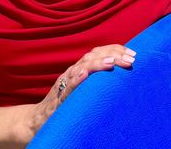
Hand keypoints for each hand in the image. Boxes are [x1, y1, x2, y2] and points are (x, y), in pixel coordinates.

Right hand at [21, 44, 135, 141]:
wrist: (37, 120)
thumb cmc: (65, 104)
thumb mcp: (84, 89)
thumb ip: (97, 80)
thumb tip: (121, 75)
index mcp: (81, 68)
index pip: (99, 52)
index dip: (116, 50)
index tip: (133, 54)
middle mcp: (73, 71)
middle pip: (93, 56)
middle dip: (113, 55)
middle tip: (131, 59)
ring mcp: (64, 83)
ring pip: (81, 67)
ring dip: (98, 63)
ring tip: (112, 62)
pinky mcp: (57, 98)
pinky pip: (66, 87)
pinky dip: (76, 79)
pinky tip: (84, 74)